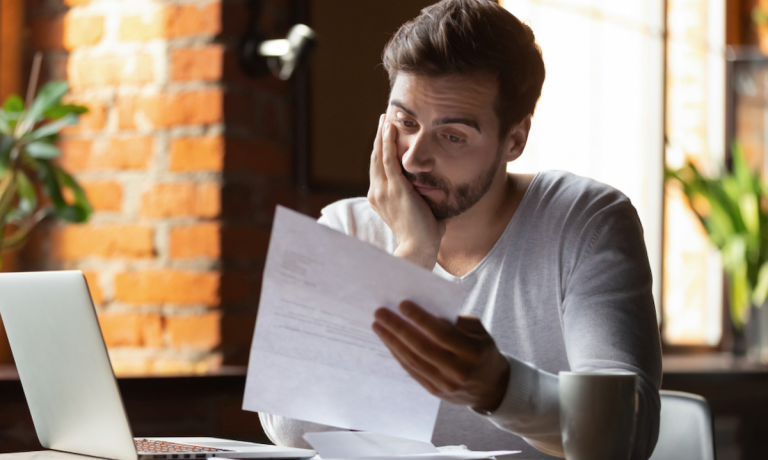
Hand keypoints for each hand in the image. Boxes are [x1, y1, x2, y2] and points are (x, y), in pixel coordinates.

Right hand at [368, 114, 444, 269]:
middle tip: (383, 119)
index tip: (385, 135)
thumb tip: (438, 192)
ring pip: (379, 155)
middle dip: (379, 137)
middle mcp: (377, 192)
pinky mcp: (394, 188)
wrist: (419, 249)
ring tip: (385, 117)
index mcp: (380, 198)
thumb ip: (424, 200)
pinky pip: (388, 159)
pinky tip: (389, 127)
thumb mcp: (421, 212)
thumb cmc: (424, 236)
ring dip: (382, 134)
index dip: (381, 150)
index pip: (379, 169)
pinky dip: (388, 142)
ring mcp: (383, 190)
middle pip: (375, 158)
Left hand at [372, 301, 510, 412]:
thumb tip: (426, 310)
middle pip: (422, 347)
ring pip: (413, 360)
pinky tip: (388, 342)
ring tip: (378, 325)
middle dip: (398, 328)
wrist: (491, 387)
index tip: (402, 304)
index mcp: (472, 352)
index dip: (420, 319)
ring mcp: (446, 384)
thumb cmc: (482, 351)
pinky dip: (398, 355)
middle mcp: (459, 370)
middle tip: (380, 313)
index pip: (441, 334)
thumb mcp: (479, 331)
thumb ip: (457, 321)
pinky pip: (412, 371)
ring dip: (392, 342)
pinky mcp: (435, 391)